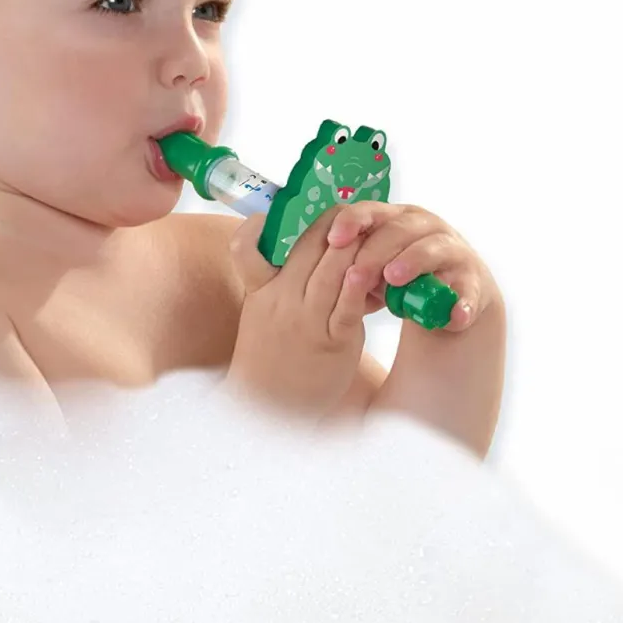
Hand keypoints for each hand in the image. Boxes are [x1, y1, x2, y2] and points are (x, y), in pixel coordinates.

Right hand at [225, 207, 377, 415]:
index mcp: (259, 292)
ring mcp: (302, 320)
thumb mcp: (262, 317)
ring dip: (355, 247)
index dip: (261, 225)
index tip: (284, 211)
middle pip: (306, 247)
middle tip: (357, 211)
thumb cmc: (271, 360)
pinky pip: (346, 306)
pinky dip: (361, 286)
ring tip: (375, 231)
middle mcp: (278, 300)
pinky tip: (372, 271)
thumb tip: (312, 254)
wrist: (269, 411)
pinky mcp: (330, 341)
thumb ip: (279, 285)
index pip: (247, 248)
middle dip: (334, 224)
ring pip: (330, 270)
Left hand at [325, 201, 497, 331]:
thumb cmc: (399, 278)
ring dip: (413, 262)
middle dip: (376, 250)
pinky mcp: (473, 280)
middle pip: (399, 230)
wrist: (448, 298)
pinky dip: (462, 303)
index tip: (333, 240)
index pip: (371, 211)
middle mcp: (426, 227)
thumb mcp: (372, 267)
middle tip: (359, 273)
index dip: (353, 222)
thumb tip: (311, 268)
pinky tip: (453, 316)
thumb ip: (351, 262)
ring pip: (432, 249)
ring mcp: (452, 250)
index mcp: (396, 219)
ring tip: (394, 279)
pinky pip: (468, 290)